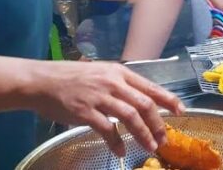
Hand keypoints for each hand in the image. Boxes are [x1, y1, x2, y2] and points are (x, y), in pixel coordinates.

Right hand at [25, 61, 184, 156]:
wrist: (42, 81)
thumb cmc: (71, 78)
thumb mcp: (101, 73)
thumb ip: (120, 84)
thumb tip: (141, 98)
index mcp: (119, 72)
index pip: (150, 87)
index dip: (168, 100)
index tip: (180, 111)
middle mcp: (112, 83)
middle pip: (144, 104)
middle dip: (158, 124)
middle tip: (163, 138)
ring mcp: (99, 97)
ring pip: (130, 117)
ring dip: (143, 134)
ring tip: (150, 146)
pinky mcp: (85, 112)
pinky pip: (107, 129)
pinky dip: (116, 142)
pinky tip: (120, 151)